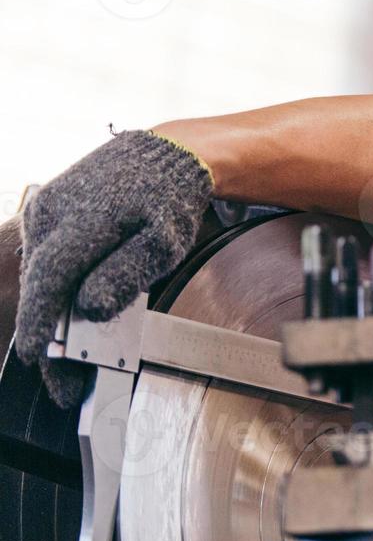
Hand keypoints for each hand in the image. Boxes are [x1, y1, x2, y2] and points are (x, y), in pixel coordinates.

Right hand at [14, 131, 213, 406]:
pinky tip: (67, 321)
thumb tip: (90, 307)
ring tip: (66, 365)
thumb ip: (126, 274)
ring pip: (38, 274)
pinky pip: (44, 260)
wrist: (164, 155)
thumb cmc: (168, 198)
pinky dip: (52, 292)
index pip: (51, 278)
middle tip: (62, 384)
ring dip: (48, 318)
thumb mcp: (163, 242)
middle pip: (39, 284)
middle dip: (47, 337)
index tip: (36, 356)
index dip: (41, 319)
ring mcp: (43, 210)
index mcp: (82, 219)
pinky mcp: (44, 212)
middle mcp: (52, 213)